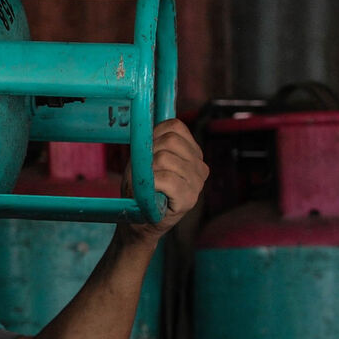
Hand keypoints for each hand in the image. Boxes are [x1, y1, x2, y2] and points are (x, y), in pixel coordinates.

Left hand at [122, 118, 207, 243]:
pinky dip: (151, 184)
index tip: (146, 155)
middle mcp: (200, 165)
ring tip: (148, 186)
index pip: (175, 126)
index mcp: (193, 152)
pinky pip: (165, 179)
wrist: (138, 222)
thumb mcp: (145, 160)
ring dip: (147, 172)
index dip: (153, 136)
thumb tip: (148, 116)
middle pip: (170, 141)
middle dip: (148, 154)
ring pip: (165, 158)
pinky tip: (151, 194)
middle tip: (145, 174)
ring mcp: (197, 182)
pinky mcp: (190, 198)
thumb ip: (152, 140)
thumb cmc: (140, 189)